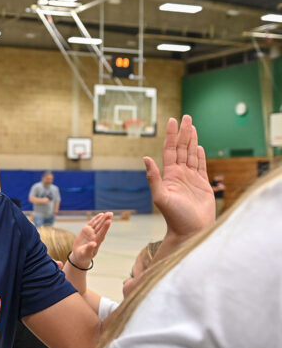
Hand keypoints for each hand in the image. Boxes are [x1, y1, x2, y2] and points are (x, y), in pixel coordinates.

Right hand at [70, 212, 111, 267]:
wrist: (80, 255)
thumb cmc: (83, 256)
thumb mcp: (85, 254)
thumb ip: (89, 249)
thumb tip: (93, 244)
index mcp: (95, 242)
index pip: (101, 233)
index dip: (105, 227)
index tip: (109, 221)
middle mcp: (95, 236)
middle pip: (101, 227)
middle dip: (105, 220)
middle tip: (110, 214)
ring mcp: (91, 233)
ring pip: (98, 224)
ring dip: (103, 218)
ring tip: (108, 213)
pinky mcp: (87, 230)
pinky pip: (92, 223)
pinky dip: (96, 219)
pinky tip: (101, 214)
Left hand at [144, 116, 214, 238]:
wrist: (190, 231)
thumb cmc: (174, 217)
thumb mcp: (160, 197)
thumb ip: (153, 178)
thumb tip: (145, 158)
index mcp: (169, 175)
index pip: (170, 150)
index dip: (171, 135)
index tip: (172, 121)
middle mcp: (179, 174)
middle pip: (182, 148)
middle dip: (183, 133)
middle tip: (186, 117)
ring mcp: (191, 179)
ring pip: (192, 154)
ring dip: (192, 140)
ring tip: (192, 126)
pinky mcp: (203, 185)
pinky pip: (201, 166)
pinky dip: (200, 155)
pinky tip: (199, 146)